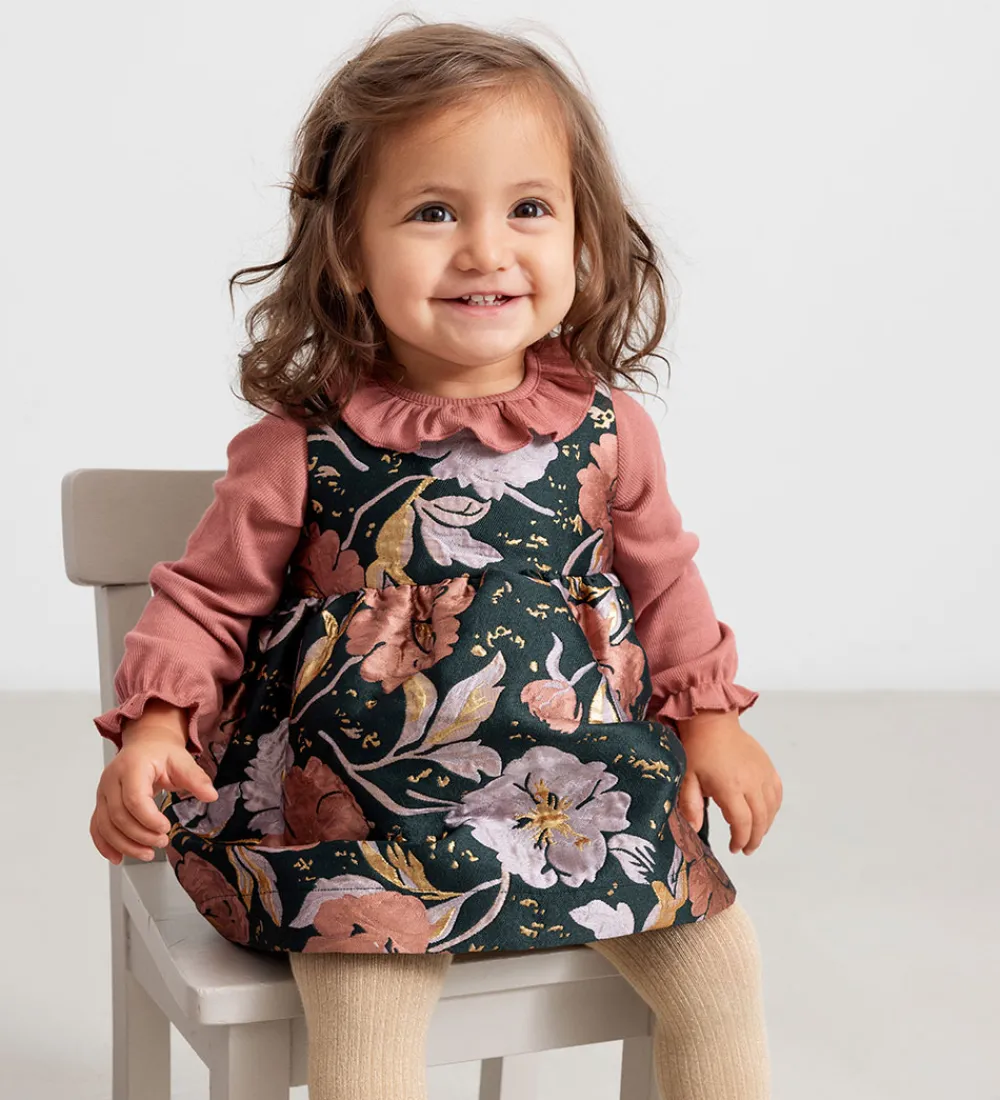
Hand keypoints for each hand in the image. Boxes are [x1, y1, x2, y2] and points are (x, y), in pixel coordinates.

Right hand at [91, 726, 217, 863]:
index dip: (148, 819)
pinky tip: (118, 857)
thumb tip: (211, 795)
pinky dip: (105, 844)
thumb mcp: (182, 761)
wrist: (146, 744)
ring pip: (105, 825)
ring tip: (147, 853)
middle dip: (140, 835)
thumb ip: (196, 778)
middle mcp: (112, 780)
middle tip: (162, 841)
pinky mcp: (101, 803)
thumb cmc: (161, 753)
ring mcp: (103, 792)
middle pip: (118, 816)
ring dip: (125, 845)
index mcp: (132, 767)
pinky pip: (96, 826)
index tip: (166, 827)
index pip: (134, 799)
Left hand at [673, 710, 781, 854]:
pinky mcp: (768, 767)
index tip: (733, 848)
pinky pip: (777, 792)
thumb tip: (694, 830)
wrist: (712, 720)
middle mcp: (751, 782)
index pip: (742, 822)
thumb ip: (690, 805)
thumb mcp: (687, 777)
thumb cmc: (697, 749)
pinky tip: (766, 814)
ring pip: (772, 808)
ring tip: (755, 835)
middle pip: (760, 819)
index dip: (740, 839)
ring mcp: (763, 774)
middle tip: (746, 848)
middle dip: (754, 838)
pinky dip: (774, 807)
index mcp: (730, 787)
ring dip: (766, 826)